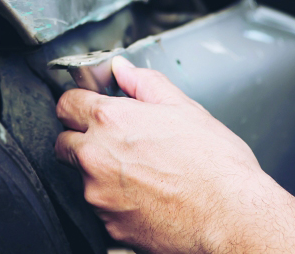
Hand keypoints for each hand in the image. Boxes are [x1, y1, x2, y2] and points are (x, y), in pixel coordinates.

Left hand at [55, 57, 294, 252]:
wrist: (230, 213)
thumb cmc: (215, 163)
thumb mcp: (183, 107)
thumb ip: (144, 82)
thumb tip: (122, 69)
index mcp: (111, 120)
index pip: (67, 103)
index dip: (79, 103)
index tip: (89, 108)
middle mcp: (96, 157)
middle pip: (63, 143)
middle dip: (81, 139)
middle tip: (114, 142)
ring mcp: (100, 195)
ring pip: (82, 179)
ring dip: (101, 173)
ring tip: (141, 172)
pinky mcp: (109, 226)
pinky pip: (102, 209)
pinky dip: (117, 202)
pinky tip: (147, 196)